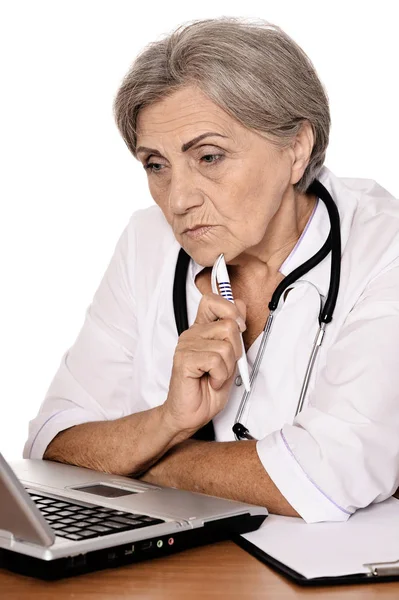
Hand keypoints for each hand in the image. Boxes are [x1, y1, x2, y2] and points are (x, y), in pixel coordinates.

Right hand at [162, 292, 246, 436]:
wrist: (191, 414)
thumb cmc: (208, 389)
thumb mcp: (230, 358)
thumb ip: (234, 332)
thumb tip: (240, 305)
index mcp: (201, 329)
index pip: (212, 300)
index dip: (230, 308)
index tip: (239, 325)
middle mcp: (192, 334)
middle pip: (229, 325)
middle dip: (236, 350)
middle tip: (224, 366)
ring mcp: (186, 345)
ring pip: (226, 346)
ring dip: (228, 367)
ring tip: (215, 376)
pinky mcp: (184, 359)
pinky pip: (216, 360)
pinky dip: (220, 376)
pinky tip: (210, 381)